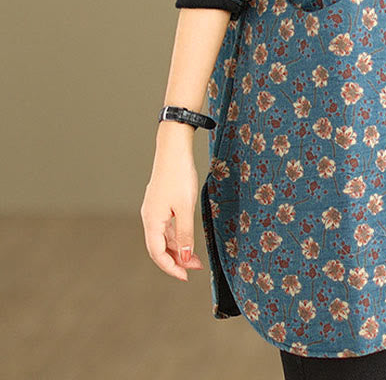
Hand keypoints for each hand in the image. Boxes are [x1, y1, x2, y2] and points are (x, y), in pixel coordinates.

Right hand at [140, 124, 204, 280]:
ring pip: (163, 237)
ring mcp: (153, 210)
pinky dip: (176, 236)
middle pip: (159, 248)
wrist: (173, 149)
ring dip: (177, 248)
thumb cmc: (179, 175)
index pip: (158, 254)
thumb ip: (185, 233)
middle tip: (194, 269)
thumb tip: (184, 256)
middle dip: (176, 260)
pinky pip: (165, 226)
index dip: (171, 268)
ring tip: (194, 257)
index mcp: (152, 221)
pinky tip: (186, 239)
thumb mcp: (186, 207)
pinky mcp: (160, 203)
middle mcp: (149, 217)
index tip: (186, 277)